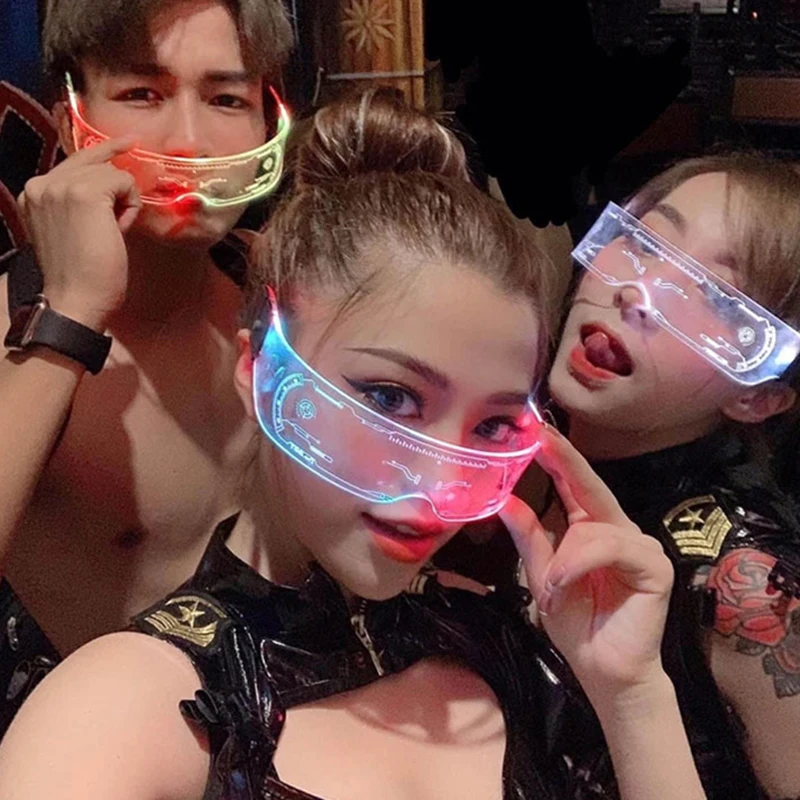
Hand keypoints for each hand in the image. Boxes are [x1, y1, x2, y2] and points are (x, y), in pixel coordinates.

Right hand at [18, 136, 140, 330]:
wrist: (76, 299)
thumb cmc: (82, 275)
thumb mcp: (72, 229)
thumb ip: (79, 204)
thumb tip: (111, 185)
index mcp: (34, 192)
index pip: (74, 161)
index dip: (103, 152)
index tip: (126, 142)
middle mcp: (42, 183)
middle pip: (93, 160)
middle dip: (116, 183)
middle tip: (131, 168)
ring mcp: (61, 186)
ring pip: (111, 171)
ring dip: (123, 201)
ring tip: (115, 231)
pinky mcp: (84, 193)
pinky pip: (124, 182)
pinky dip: (130, 206)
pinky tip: (120, 229)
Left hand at [500, 427, 673, 700]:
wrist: (603, 671)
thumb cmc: (575, 623)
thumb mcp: (541, 574)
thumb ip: (528, 536)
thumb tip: (503, 500)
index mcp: (593, 527)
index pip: (574, 484)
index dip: (557, 456)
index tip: (534, 429)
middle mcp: (619, 528)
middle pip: (590, 487)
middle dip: (564, 461)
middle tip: (539, 437)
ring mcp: (641, 544)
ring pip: (591, 528)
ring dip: (561, 558)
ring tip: (549, 588)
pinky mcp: (655, 565)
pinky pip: (610, 548)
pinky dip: (578, 564)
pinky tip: (563, 583)